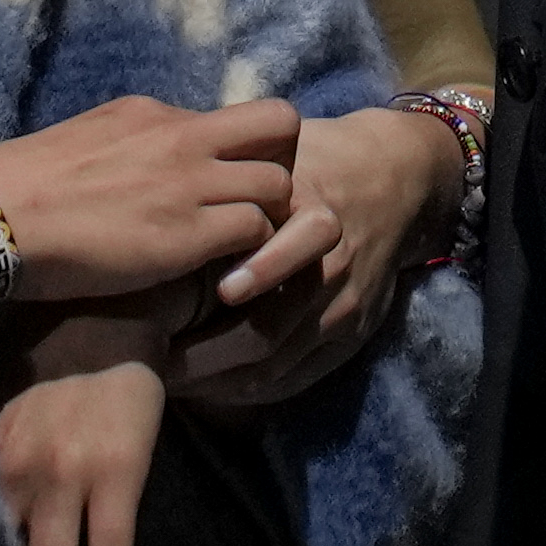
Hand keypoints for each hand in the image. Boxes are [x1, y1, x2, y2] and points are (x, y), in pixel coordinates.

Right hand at [0, 95, 301, 309]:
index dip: (254, 150)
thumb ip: (134, 147)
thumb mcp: (87, 143)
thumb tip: (152, 163)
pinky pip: (254, 235)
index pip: (239, 116)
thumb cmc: (19, 192)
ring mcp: (188, 183)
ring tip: (240, 255)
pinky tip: (225, 280)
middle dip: (285, 165)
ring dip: (270, 221)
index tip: (237, 185)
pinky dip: (252, 259)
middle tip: (259, 211)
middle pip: (283, 126)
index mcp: (155, 114)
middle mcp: (182, 137)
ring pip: (279, 186)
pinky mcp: (185, 234)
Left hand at [171, 103, 461, 412]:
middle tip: (148, 360)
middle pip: (264, 332)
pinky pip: (297, 379)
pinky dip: (251, 390)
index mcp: (317, 218)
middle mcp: (335, 268)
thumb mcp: (282, 155)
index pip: (278, 261)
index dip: (231, 288)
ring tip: (167, 379)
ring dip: (216, 380)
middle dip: (200, 356)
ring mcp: (347, 306)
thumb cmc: (318, 162)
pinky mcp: (354, 333)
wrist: (398, 178)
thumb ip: (233, 179)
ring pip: (274, 365)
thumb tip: (160, 197)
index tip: (172, 310)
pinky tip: (213, 386)